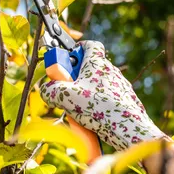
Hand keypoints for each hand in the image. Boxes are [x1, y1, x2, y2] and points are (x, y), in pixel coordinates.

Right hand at [41, 41, 168, 150]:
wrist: (127, 128)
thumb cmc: (98, 108)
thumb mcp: (66, 97)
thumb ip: (50, 90)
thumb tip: (45, 89)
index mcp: (97, 64)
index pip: (91, 45)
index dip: (79, 48)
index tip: (70, 57)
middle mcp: (111, 71)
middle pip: (92, 68)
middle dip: (78, 77)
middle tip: (68, 89)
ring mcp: (121, 86)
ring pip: (100, 85)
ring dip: (88, 93)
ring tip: (80, 110)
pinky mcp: (127, 101)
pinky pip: (109, 99)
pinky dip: (99, 106)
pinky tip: (94, 120)